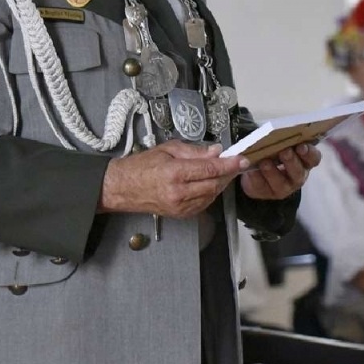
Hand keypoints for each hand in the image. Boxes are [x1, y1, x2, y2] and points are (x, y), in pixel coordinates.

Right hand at [100, 141, 248, 217]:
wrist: (122, 188)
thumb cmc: (142, 165)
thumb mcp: (168, 149)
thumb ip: (195, 151)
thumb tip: (216, 151)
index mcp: (175, 173)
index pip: (210, 168)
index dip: (229, 164)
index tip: (242, 159)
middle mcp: (179, 192)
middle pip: (214, 184)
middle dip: (227, 174)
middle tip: (233, 164)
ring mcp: (180, 206)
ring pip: (211, 196)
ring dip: (219, 184)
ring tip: (219, 172)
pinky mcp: (180, 215)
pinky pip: (203, 204)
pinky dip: (210, 193)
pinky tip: (207, 184)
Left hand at [239, 143, 319, 200]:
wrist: (256, 169)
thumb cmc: (272, 152)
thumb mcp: (279, 143)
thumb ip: (281, 138)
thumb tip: (273, 133)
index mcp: (304, 161)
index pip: (313, 158)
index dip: (309, 153)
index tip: (301, 146)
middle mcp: (297, 176)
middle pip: (298, 172)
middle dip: (291, 161)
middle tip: (285, 151)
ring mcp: (283, 187)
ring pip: (281, 183)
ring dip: (273, 172)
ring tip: (265, 162)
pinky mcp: (267, 193)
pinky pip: (262, 186)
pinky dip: (256, 177)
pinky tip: (251, 170)